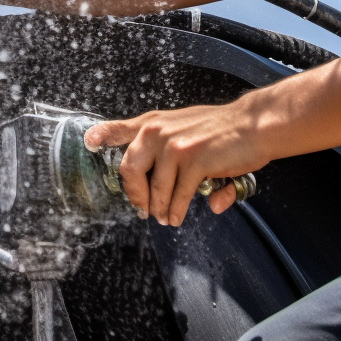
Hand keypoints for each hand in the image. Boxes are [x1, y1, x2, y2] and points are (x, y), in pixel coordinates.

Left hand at [83, 100, 266, 226]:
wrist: (252, 125)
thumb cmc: (220, 129)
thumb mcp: (183, 126)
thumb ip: (166, 149)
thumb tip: (160, 186)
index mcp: (154, 122)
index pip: (120, 128)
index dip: (101, 135)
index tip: (88, 142)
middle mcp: (158, 132)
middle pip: (129, 170)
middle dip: (135, 195)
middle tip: (143, 208)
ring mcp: (175, 146)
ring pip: (156, 190)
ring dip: (160, 209)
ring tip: (165, 217)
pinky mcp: (194, 162)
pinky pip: (178, 197)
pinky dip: (177, 211)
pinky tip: (178, 216)